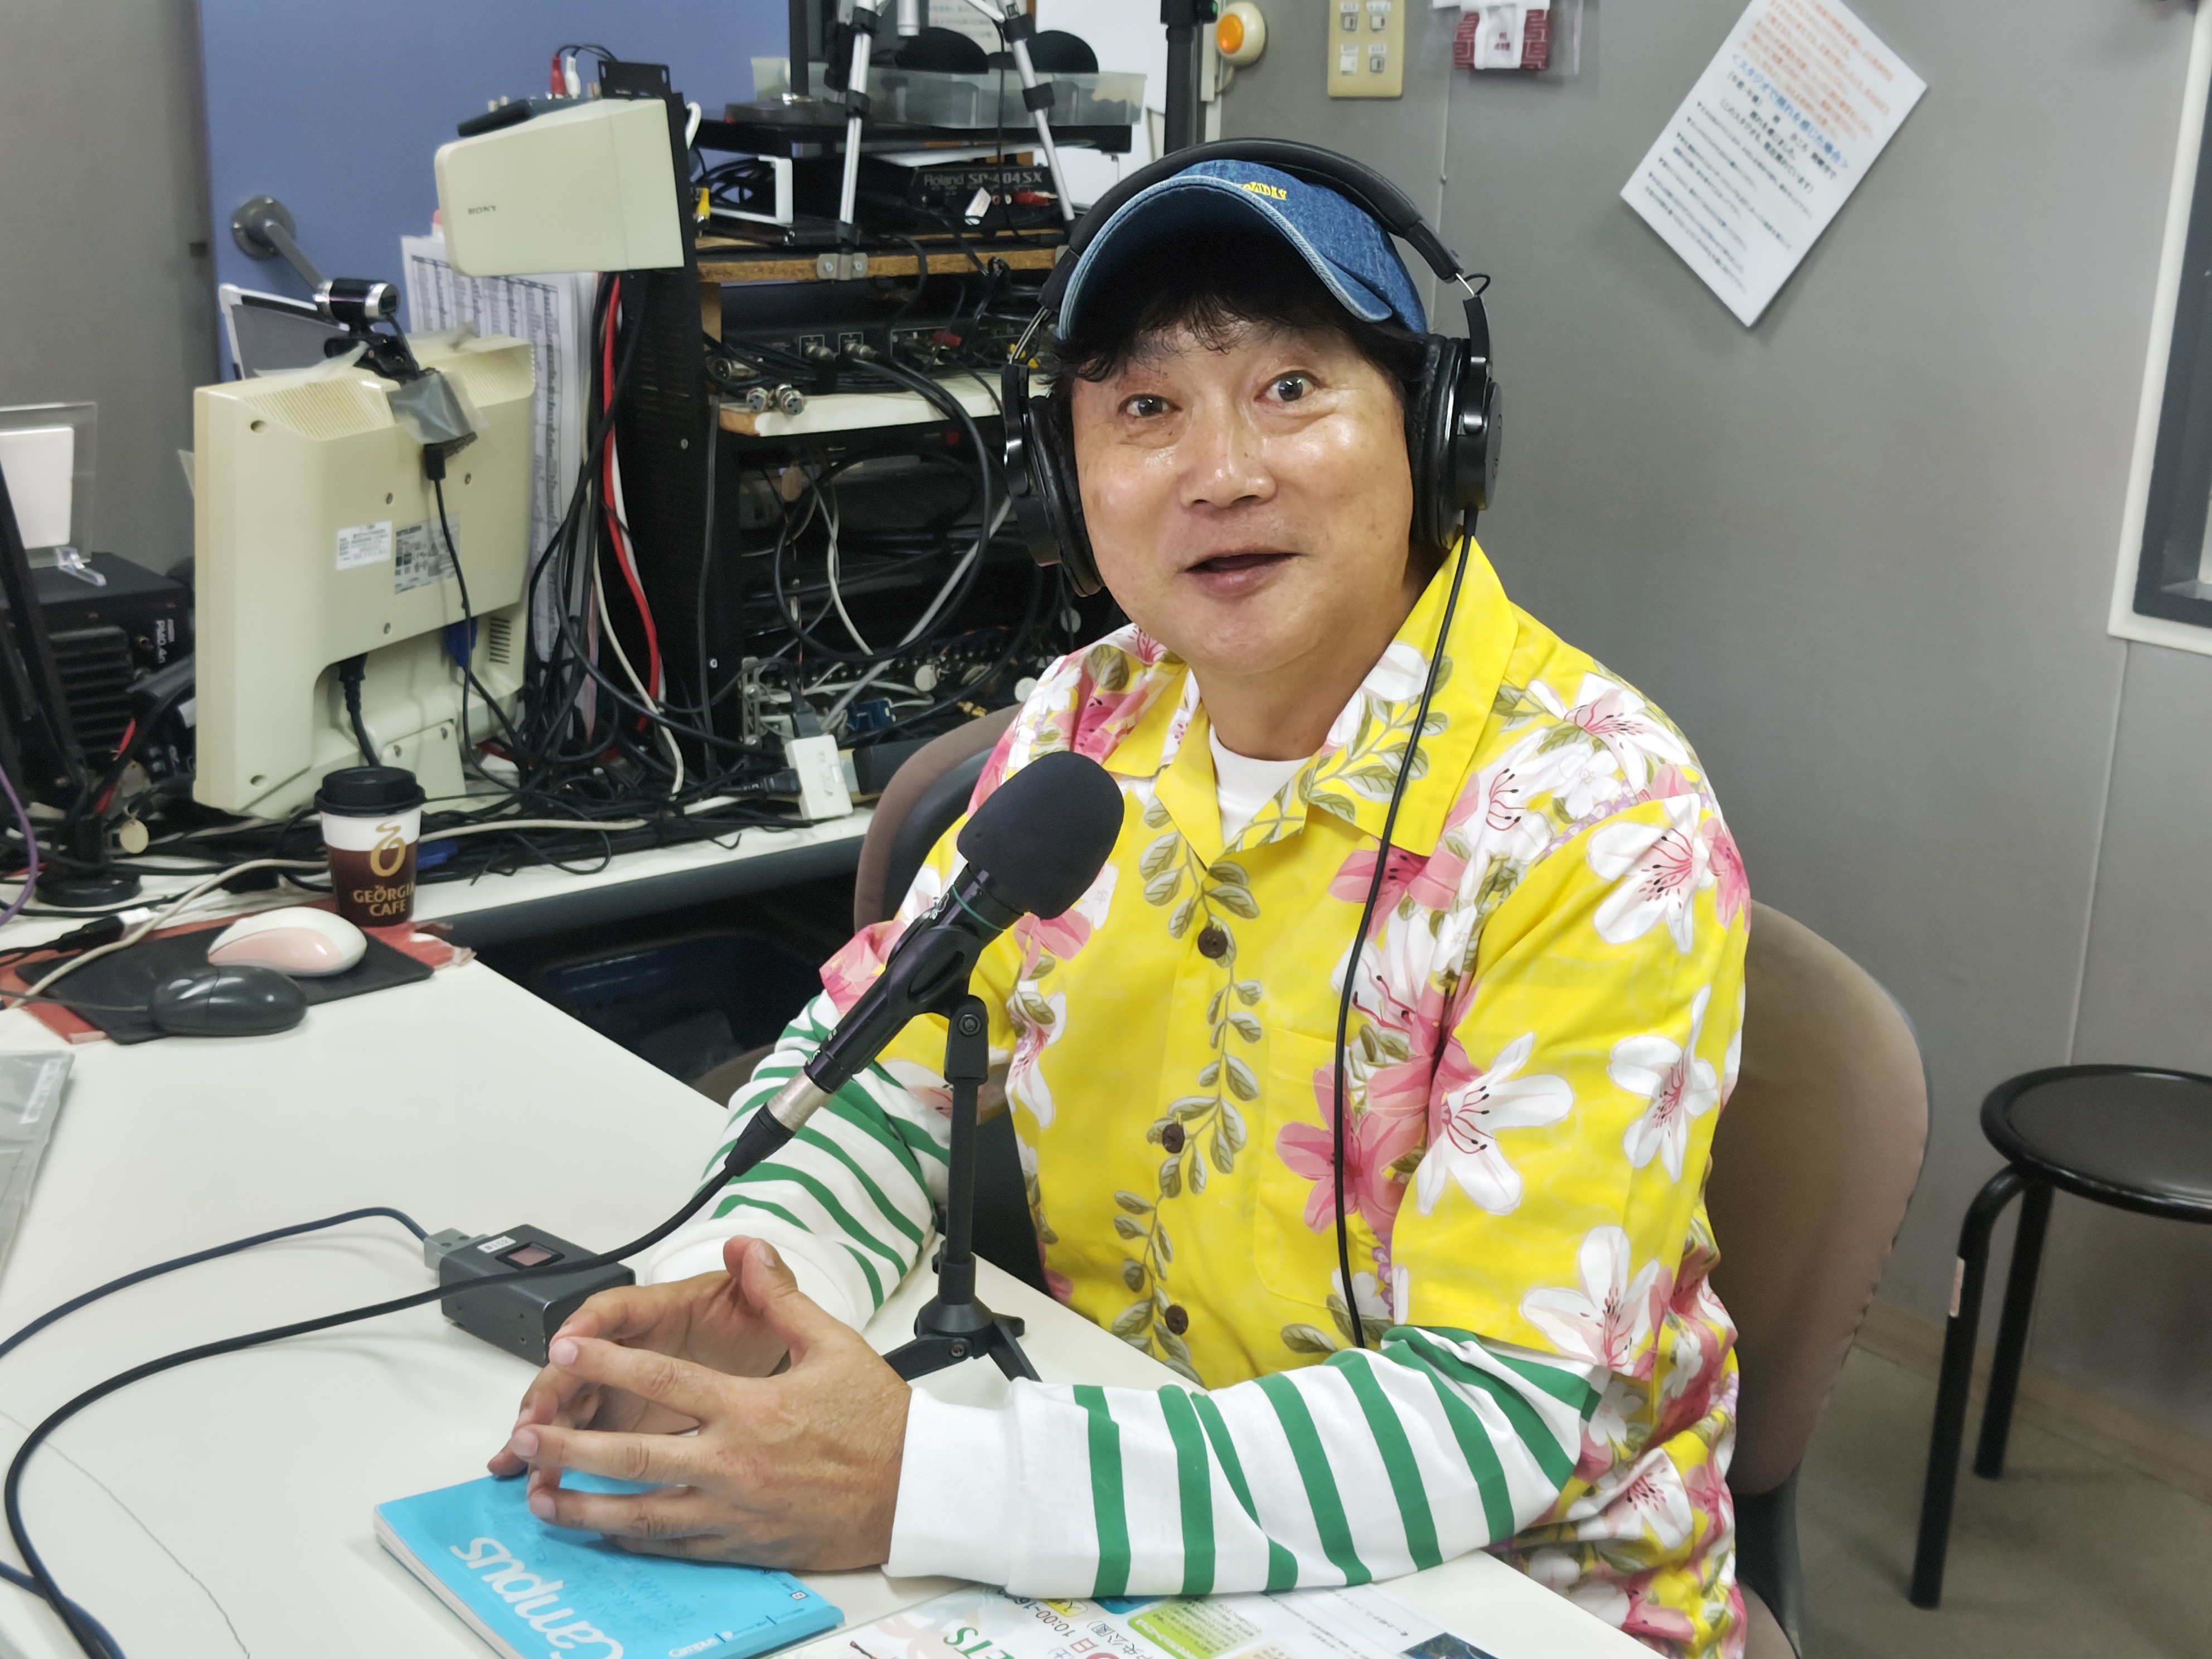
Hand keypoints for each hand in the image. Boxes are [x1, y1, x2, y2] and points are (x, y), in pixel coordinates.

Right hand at [488, 1235, 793, 1478]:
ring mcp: (613, 1384)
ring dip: (542, 1430)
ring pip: (566, 1403)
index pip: (615, 1309)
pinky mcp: (614, 1420)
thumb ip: (760, 1282)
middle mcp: (623, 1345)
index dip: (588, 1323)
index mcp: (656, 1311)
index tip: (567, 1341)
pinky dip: (550, 1456)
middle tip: (531, 1422)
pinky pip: (576, 1436)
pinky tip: (528, 1479)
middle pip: (574, 1362)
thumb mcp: (757, 1308)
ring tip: (524, 1464)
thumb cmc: (751, 1331)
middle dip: (549, 1390)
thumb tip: (747, 1247)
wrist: (760, 1366)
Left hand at [496, 1237, 911, 1568]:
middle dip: (571, 1449)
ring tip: (541, 1498)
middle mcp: (732, 1463)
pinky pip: (674, 1546)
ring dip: (585, 1507)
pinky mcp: (741, 1545)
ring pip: (642, 1515)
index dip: (607, 1365)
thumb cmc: (877, 1421)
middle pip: (633, 1459)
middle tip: (527, 1439)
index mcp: (750, 1408)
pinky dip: (633, 1542)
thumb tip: (746, 1247)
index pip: (662, 1381)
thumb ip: (779, 1297)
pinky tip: (603, 1534)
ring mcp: (733, 1512)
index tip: (564, 1352)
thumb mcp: (833, 1343)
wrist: (913, 1492)